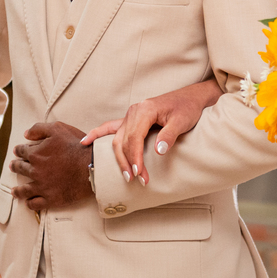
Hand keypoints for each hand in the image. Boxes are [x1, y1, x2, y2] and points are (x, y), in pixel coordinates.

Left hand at [9, 122, 91, 211]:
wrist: (91, 166)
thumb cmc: (76, 146)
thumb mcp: (58, 129)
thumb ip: (39, 129)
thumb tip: (26, 134)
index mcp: (35, 154)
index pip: (22, 151)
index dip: (19, 150)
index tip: (17, 151)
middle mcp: (35, 171)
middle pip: (21, 169)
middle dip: (16, 166)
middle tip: (14, 166)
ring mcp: (42, 186)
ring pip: (24, 190)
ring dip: (18, 190)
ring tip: (15, 190)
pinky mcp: (51, 199)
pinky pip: (35, 204)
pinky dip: (30, 203)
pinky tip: (28, 202)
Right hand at [80, 78, 222, 185]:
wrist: (191, 97)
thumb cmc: (187, 108)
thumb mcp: (182, 121)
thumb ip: (169, 135)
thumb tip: (158, 151)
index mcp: (144, 110)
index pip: (134, 138)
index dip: (135, 157)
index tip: (139, 174)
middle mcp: (133, 111)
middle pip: (123, 141)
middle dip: (128, 162)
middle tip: (137, 180)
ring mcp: (130, 115)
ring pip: (117, 139)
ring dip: (119, 158)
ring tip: (126, 175)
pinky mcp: (131, 118)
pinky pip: (110, 127)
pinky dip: (98, 134)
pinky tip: (85, 142)